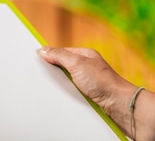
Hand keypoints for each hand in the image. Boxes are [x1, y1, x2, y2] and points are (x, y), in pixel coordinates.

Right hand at [39, 46, 154, 140]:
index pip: (62, 51)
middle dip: (54, 71)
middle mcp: (87, 66)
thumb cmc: (103, 81)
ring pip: (67, 80)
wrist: (118, 104)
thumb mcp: (77, 63)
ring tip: (51, 87)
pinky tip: (62, 96)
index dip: (50, 55)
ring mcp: (88, 81)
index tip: (37, 59)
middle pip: (63, 66)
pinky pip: (72, 92)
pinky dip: (67, 94)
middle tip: (41, 75)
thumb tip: (44, 49)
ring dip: (61, 85)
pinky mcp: (89, 94)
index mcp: (85, 55)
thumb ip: (59, 55)